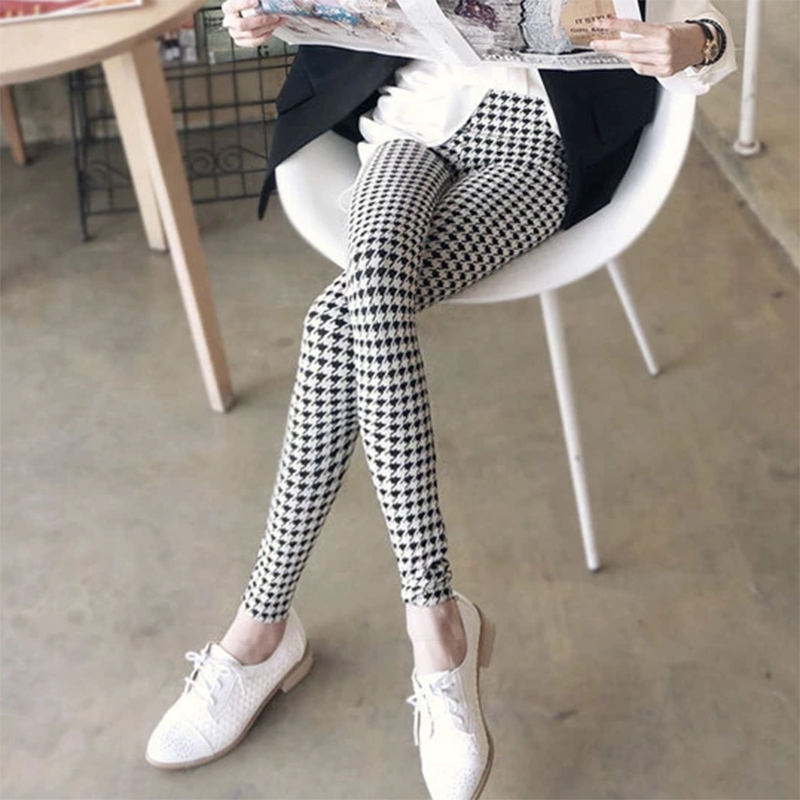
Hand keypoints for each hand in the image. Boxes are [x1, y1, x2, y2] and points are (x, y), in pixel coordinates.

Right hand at [221, 0, 283, 47]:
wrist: (251, 13)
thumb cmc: (252, 5)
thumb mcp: (252, 1)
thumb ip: (257, 1)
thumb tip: (262, 0)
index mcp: (228, 8)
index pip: (232, 6)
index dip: (244, 4)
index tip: (257, 2)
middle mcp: (229, 22)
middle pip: (242, 24)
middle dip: (261, 20)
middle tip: (274, 16)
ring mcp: (234, 33)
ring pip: (251, 34)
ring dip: (268, 28)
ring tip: (277, 21)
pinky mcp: (241, 42)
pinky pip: (254, 42)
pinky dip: (265, 36)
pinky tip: (272, 28)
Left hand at [590, 18, 706, 76]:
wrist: (701, 44)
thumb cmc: (681, 33)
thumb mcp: (664, 26)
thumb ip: (644, 32)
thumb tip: (622, 35)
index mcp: (662, 32)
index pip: (633, 27)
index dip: (615, 25)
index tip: (602, 24)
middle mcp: (662, 47)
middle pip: (629, 46)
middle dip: (610, 45)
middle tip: (597, 43)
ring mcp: (663, 61)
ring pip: (633, 59)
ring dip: (620, 54)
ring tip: (615, 49)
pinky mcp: (664, 71)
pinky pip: (641, 69)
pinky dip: (634, 63)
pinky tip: (633, 59)